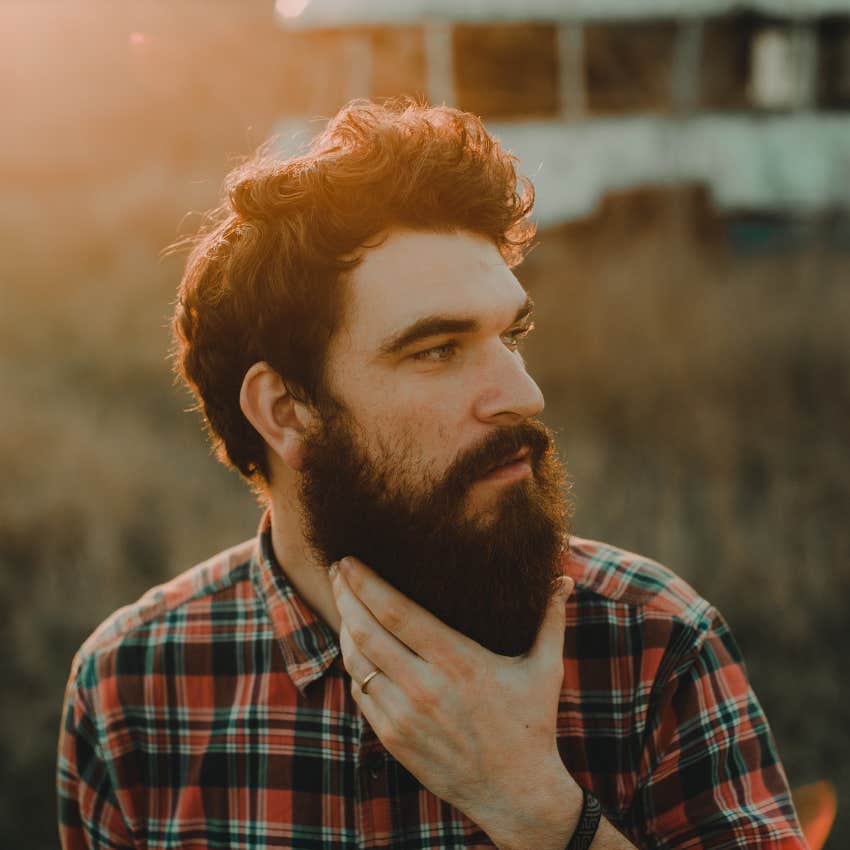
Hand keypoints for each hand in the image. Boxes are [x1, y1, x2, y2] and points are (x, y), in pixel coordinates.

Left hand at [331, 556, 579, 847]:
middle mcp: (424, 687)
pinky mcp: (392, 737)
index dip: (366, 582)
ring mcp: (403, 715)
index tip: (348, 559)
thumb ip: (550, 618)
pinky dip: (354, 664)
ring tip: (343, 602)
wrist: (515, 794)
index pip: (396, 611)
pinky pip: (360, 691)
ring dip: (344, 627)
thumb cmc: (530, 725)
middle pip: (365, 630)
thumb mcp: (545, 669)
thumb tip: (562, 578)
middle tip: (335, 570)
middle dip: (344, 595)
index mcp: (458, 662)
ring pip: (356, 660)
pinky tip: (357, 646)